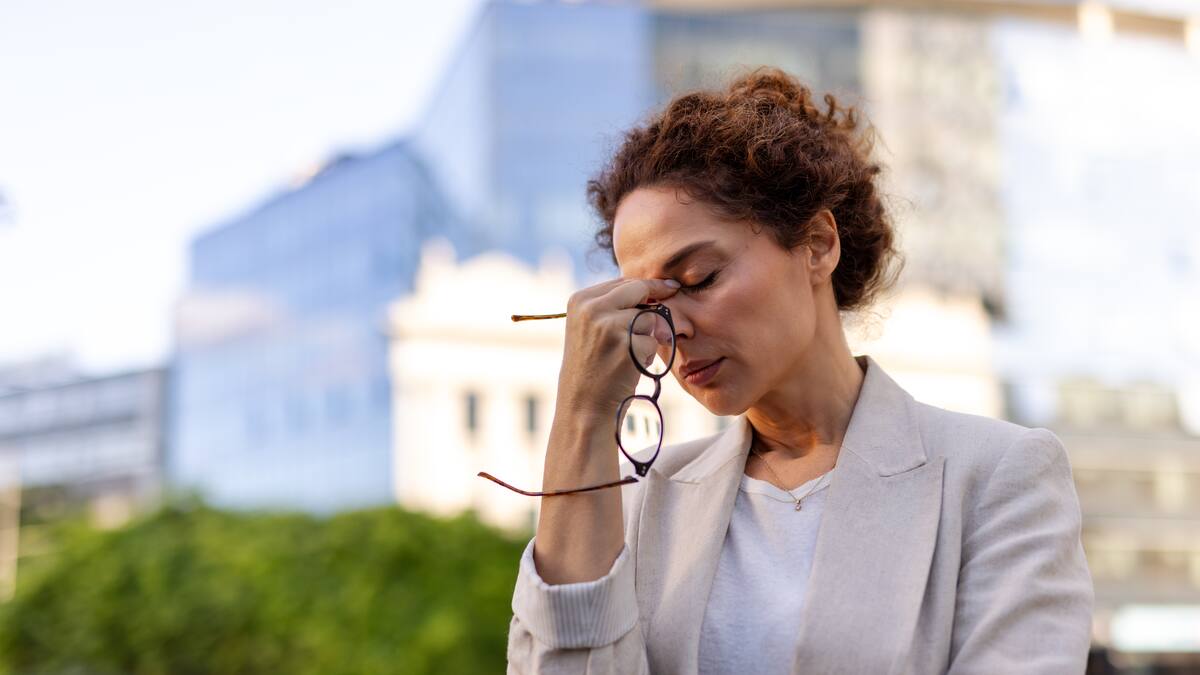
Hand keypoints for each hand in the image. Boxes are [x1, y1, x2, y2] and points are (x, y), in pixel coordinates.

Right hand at [555, 277, 679, 419]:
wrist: (584, 405)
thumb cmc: (592, 368)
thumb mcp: (590, 328)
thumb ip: (611, 306)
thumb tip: (649, 288)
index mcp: (580, 300)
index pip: (622, 282)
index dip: (647, 285)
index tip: (667, 285)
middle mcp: (591, 308)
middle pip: (638, 289)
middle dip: (659, 294)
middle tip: (674, 292)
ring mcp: (609, 325)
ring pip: (649, 316)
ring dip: (649, 335)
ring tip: (630, 355)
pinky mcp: (626, 343)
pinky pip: (654, 339)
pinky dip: (649, 353)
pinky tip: (632, 366)